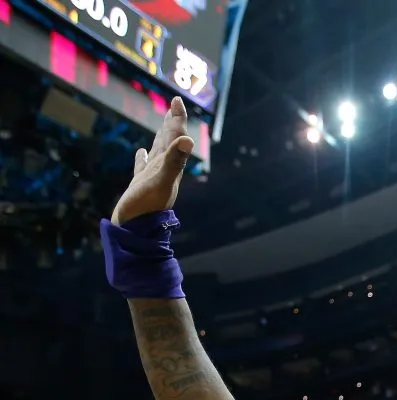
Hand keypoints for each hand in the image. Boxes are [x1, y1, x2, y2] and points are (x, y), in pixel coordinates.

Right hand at [111, 96, 193, 225]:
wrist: (136, 231)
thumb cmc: (146, 207)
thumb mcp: (160, 180)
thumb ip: (174, 161)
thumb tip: (188, 140)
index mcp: (169, 164)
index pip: (175, 136)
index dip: (177, 118)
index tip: (177, 100)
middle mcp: (163, 168)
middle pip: (170, 141)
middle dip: (172, 123)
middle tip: (174, 106)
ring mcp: (152, 177)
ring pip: (158, 151)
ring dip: (161, 137)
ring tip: (162, 127)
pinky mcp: (140, 185)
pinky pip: (143, 166)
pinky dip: (143, 157)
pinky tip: (142, 152)